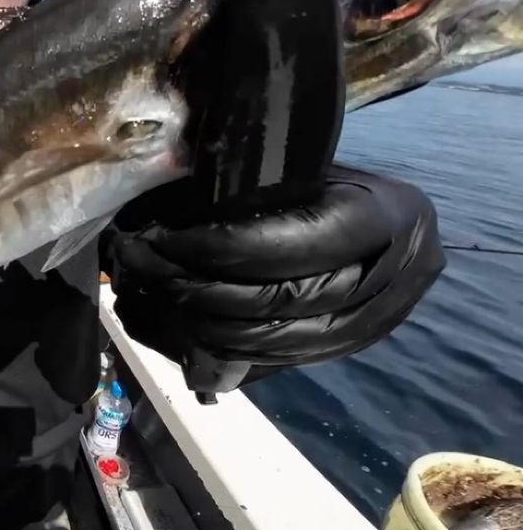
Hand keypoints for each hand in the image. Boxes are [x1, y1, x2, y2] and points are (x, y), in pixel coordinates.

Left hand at [101, 163, 445, 386]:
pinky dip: (212, 349)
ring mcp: (369, 327)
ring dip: (193, 324)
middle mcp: (387, 281)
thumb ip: (253, 186)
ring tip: (142, 293)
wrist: (393, 219)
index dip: (216, 248)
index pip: (287, 246)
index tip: (159, 238)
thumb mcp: (302, 165)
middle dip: (193, 288)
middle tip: (136, 265)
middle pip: (274, 302)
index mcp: (381, 217)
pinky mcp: (341, 353)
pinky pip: (268, 363)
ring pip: (267, 342)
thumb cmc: (332, 177)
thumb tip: (168, 199)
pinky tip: (167, 326)